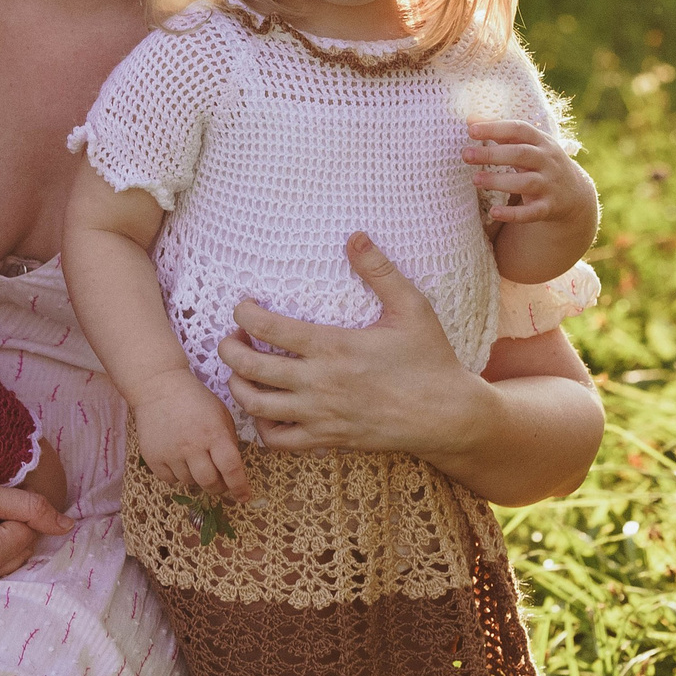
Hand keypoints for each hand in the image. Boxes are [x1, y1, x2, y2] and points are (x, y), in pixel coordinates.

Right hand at [129, 372, 251, 501]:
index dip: (240, 487)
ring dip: (196, 478)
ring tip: (195, 460)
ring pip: (189, 482)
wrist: (158, 386)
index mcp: (214, 433)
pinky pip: (170, 480)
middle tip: (219, 482)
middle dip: (218, 487)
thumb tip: (233, 470)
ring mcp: (170, 453)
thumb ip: (229, 441)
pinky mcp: (153, 457)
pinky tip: (178, 459)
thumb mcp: (221, 414)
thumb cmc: (195, 399)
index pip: (231, 469)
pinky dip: (177, 475)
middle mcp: (192, 446)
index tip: (243, 497)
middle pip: (209, 482)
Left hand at [222, 233, 478, 457]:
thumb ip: (380, 271)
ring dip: (238, 387)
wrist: (446, 415)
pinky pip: (279, 440)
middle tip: (231, 338)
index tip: (243, 307)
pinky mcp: (327, 439)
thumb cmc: (430, 359)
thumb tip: (355, 235)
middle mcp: (318, 383)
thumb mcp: (411, 308)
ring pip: (256, 406)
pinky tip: (268, 410)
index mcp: (333, 346)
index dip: (244, 314)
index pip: (267, 328)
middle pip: (249, 368)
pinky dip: (262, 427)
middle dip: (228, 350)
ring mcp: (320, 415)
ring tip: (241, 372)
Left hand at [465, 120, 592, 228]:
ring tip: (475, 180)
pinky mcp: (548, 207)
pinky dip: (513, 214)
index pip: (519, 129)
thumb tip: (470, 119)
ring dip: (499, 181)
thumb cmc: (540, 162)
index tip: (471, 129)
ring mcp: (549, 185)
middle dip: (492, 154)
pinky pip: (531, 212)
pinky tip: (494, 212)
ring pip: (525, 182)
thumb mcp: (527, 144)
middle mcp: (547, 161)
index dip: (495, 128)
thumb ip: (500, 132)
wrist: (574, 194)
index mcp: (541, 141)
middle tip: (466, 155)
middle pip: (521, 154)